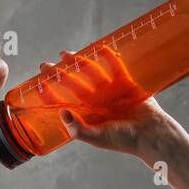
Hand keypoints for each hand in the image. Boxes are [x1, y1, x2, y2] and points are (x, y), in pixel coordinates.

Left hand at [37, 44, 172, 157]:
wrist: (151, 134)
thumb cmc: (124, 140)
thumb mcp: (97, 138)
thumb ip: (77, 129)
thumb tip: (61, 112)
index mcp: (87, 115)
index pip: (64, 102)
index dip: (51, 95)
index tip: (37, 86)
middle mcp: (96, 102)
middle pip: (73, 85)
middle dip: (59, 75)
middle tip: (44, 66)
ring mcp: (110, 92)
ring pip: (90, 73)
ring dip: (78, 62)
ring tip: (64, 54)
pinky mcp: (125, 84)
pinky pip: (115, 67)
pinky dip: (109, 57)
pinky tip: (99, 47)